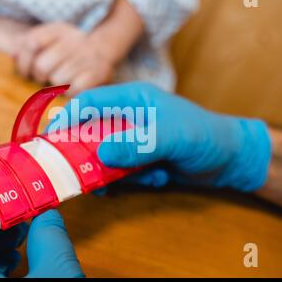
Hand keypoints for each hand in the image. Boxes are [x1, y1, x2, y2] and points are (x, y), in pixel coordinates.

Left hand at [13, 22, 113, 95]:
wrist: (101, 51)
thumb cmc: (65, 50)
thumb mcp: (47, 40)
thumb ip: (26, 45)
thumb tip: (14, 56)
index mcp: (58, 30)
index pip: (31, 43)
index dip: (22, 62)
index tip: (24, 72)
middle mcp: (73, 40)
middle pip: (41, 66)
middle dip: (38, 77)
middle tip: (43, 79)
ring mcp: (86, 57)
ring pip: (57, 80)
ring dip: (55, 86)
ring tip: (60, 83)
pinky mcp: (97, 74)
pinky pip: (73, 90)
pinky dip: (70, 94)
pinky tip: (71, 89)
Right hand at [51, 82, 271, 191]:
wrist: (230, 160)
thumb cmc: (205, 137)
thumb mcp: (174, 137)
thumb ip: (138, 143)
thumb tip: (101, 154)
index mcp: (133, 100)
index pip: (91, 102)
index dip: (68, 117)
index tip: (51, 137)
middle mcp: (127, 118)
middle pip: (91, 133)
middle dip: (89, 155)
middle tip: (84, 173)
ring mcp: (131, 141)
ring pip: (103, 157)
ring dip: (116, 173)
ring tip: (141, 178)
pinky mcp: (138, 160)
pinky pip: (120, 172)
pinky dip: (133, 181)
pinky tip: (157, 179)